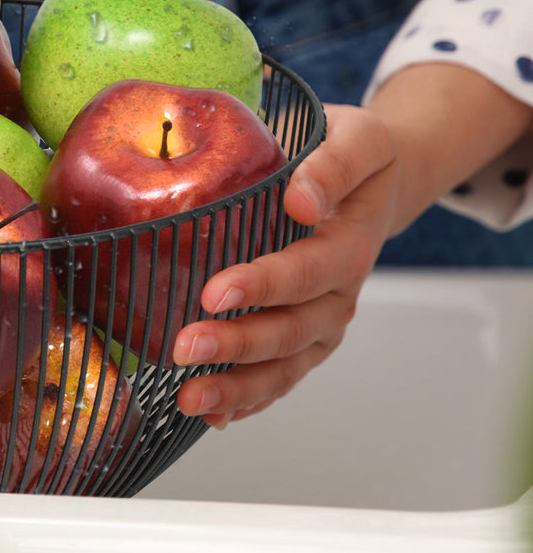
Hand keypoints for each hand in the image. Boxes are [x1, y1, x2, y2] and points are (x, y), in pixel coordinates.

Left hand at [172, 104, 399, 427]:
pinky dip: (247, 401)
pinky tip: (209, 414)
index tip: (216, 291)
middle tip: (184, 346)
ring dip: (238, 385)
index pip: (306, 271)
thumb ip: (333, 164)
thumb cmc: (349, 155)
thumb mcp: (356, 138)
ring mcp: (321, 323)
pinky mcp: (302, 338)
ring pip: (285, 366)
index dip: (264, 285)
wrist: (367, 181)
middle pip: (292, 330)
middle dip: (238, 344)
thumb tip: (302, 200)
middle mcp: (339, 295)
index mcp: (348, 244)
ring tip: (188, 397)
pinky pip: (279, 378)